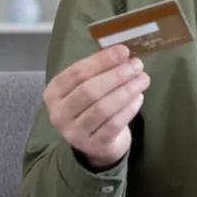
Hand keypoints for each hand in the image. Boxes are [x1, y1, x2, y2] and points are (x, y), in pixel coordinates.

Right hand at [43, 45, 149, 168]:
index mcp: (53, 93)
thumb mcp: (87, 86)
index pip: (76, 73)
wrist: (95, 143)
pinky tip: (139, 98)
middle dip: (117, 75)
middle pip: (89, 90)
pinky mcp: (94, 145)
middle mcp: (59, 114)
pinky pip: (114, 124)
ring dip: (126, 91)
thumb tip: (123, 53)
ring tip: (143, 79)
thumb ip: (100, 70)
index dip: (101, 61)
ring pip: (102, 108)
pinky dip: (128, 109)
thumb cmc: (91, 106)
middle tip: (137, 65)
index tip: (124, 51)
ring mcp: (75, 133)